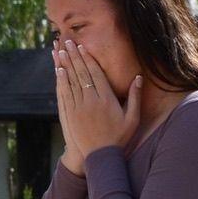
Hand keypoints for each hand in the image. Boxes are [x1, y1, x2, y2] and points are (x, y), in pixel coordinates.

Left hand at [53, 37, 139, 168]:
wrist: (101, 157)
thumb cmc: (119, 138)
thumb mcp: (133, 118)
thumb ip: (135, 97)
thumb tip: (138, 77)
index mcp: (107, 99)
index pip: (95, 73)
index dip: (88, 58)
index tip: (82, 46)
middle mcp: (91, 101)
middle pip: (81, 73)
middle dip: (74, 56)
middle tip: (67, 41)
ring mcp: (79, 108)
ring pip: (70, 81)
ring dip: (65, 64)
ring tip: (59, 50)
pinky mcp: (70, 115)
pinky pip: (65, 93)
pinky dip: (61, 80)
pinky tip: (58, 70)